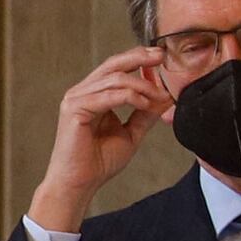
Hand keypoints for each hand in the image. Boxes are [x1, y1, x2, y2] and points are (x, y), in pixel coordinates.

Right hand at [31, 47, 173, 230]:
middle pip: (113, 64)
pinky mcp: (75, 108)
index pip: (116, 68)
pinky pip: (109, 95)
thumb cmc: (98, 162)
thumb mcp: (131, 133)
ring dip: (142, 85)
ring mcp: (76, 98)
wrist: (80, 184)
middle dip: (140, 57)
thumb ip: (145, 114)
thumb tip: (165, 97)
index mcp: (92, 95)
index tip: (161, 58)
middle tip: (161, 56)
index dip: (139, 60)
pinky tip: (145, 103)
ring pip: (115, 78)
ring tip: (159, 96)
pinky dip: (131, 97)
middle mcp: (81, 92)